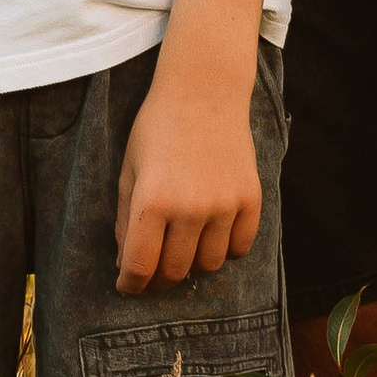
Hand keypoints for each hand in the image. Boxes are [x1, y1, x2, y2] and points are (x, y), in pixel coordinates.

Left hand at [115, 59, 261, 288]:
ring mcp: (224, 205)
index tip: (128, 286)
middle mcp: (190, 208)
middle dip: (158, 280)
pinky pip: (240, 248)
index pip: (140, 266)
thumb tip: (126, 263)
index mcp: (151, 201)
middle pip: (174, 272)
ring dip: (192, 263)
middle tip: (153, 273)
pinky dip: (225, 250)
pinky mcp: (250, 200)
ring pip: (209, 265)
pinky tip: (212, 234)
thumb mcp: (129, 169)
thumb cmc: (157, 127)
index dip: (131, 285)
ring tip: (183, 246)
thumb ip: (125, 219)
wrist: (204, 90)